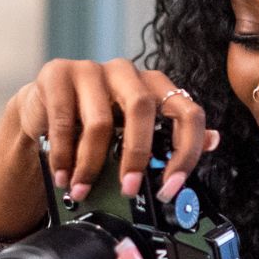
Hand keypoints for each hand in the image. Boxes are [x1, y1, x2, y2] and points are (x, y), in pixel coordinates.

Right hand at [0, 59, 219, 244]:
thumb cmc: (94, 124)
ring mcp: (91, 69)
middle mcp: (127, 72)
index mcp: (154, 86)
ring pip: (100, 120)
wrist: (44, 111)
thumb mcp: (133, 134)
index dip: (185, 152)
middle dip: (136, 156)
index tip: (170, 187)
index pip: (187, 111)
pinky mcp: (57, 74)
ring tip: (82, 189)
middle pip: (143, 108)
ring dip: (90, 164)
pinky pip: (64, 120)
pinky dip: (63, 155)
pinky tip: (63, 175)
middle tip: (128, 189)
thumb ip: (170, 138)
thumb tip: (214, 139)